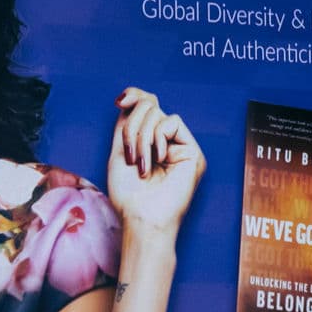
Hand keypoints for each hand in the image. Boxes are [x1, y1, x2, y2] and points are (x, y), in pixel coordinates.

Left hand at [107, 88, 202, 237]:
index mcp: (148, 140)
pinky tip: (158, 159)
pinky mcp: (192, 151)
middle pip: (148, 105)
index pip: (144, 105)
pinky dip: (159, 138)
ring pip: (157, 113)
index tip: (118, 101)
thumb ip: (125, 124)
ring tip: (141, 165)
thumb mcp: (119, 152)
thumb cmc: (129, 194)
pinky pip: (172, 122)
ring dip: (142, 138)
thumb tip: (130, 98)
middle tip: (130, 156)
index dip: (134, 95)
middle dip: (132, 127)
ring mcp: (179, 145)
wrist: (141, 216)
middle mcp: (165, 140)